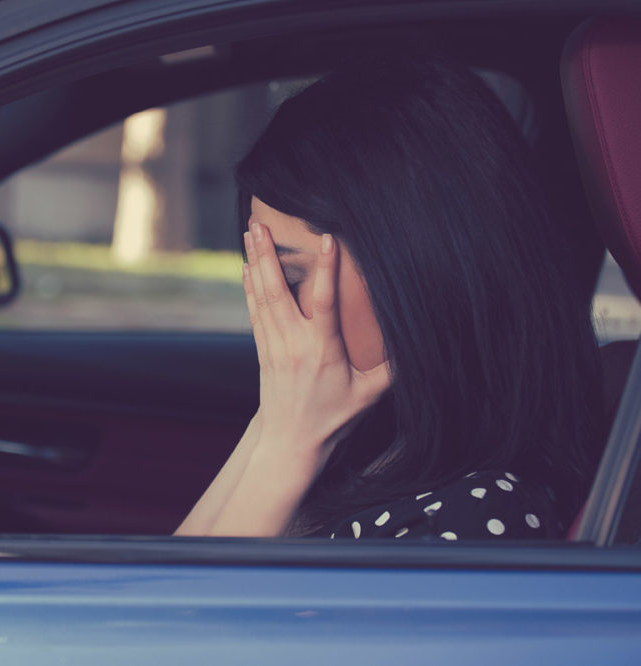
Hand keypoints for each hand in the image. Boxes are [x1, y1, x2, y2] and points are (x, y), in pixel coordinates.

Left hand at [243, 223, 389, 473]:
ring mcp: (274, 346)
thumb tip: (418, 342)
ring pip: (261, 297)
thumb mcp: (369, 396)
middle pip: (276, 292)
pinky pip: (255, 311)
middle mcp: (293, 344)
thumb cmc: (333, 419)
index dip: (325, 270)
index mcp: (322, 351)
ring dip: (254, 262)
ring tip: (249, 231)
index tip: (327, 239)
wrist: (291, 442)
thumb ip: (392, 369)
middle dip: (266, 255)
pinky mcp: (263, 350)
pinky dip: (250, 286)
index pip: (324, 303)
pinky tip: (247, 266)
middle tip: (258, 223)